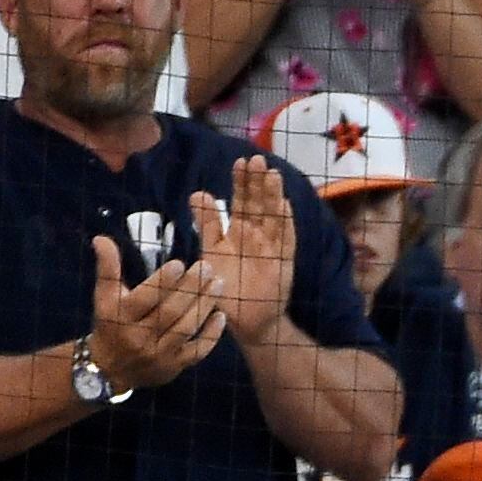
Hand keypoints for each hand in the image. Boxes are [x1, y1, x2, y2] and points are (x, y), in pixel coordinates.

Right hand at [86, 237, 226, 392]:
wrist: (108, 370)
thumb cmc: (110, 324)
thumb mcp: (104, 297)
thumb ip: (108, 268)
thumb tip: (102, 238)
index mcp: (119, 316)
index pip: (145, 298)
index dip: (163, 281)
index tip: (180, 264)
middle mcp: (139, 336)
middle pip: (170, 311)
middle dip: (191, 288)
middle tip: (207, 267)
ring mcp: (158, 353)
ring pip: (186, 328)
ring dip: (204, 305)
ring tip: (218, 284)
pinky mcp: (173, 366)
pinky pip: (197, 351)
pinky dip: (211, 335)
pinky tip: (221, 316)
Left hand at [190, 157, 296, 347]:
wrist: (244, 321)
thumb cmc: (226, 287)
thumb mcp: (210, 252)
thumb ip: (206, 224)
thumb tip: (196, 193)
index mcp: (237, 232)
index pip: (240, 201)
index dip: (241, 182)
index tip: (239, 162)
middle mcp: (256, 236)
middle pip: (258, 203)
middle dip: (258, 182)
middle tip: (256, 159)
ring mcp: (271, 247)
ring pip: (273, 216)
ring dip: (272, 195)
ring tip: (270, 174)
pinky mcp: (283, 263)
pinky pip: (285, 239)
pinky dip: (284, 222)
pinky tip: (283, 204)